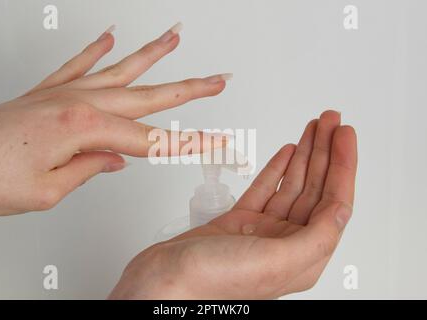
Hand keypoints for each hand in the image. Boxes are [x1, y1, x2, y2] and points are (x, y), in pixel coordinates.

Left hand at [0, 23, 229, 215]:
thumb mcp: (49, 190)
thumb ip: (90, 169)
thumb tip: (115, 159)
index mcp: (86, 127)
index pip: (153, 140)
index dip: (191, 143)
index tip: (219, 142)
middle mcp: (79, 102)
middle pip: (148, 95)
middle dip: (190, 89)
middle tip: (218, 79)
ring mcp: (64, 92)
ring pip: (120, 70)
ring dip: (152, 54)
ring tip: (174, 39)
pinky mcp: (47, 92)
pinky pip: (78, 64)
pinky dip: (96, 50)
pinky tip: (110, 36)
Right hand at [109, 111, 357, 298]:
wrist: (163, 280)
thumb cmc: (210, 282)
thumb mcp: (272, 263)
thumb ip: (313, 238)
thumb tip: (342, 210)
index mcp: (301, 258)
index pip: (332, 204)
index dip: (342, 166)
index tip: (345, 136)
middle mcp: (284, 244)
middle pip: (314, 190)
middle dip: (325, 152)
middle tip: (333, 121)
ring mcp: (261, 231)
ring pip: (291, 185)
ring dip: (305, 155)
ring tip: (316, 128)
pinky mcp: (239, 222)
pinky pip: (266, 189)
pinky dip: (278, 169)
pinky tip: (289, 153)